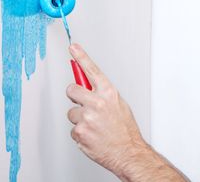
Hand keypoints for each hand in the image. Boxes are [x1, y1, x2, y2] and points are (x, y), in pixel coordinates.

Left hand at [66, 43, 145, 176]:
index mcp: (109, 93)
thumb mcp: (119, 105)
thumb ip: (104, 94)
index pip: (92, 70)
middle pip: (72, 90)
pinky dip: (81, 133)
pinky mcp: (79, 131)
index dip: (81, 57)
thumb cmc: (125, 130)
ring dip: (80, 119)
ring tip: (95, 126)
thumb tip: (90, 87)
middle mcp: (97, 102)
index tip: (73, 48)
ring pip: (71, 113)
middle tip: (83, 104)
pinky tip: (93, 135)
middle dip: (75, 96)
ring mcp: (87, 117)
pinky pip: (73, 129)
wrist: (127, 151)